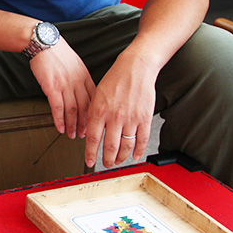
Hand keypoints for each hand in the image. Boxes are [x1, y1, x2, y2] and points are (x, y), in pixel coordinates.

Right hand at [29, 39, 96, 138]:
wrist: (44, 43)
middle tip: (84, 134)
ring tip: (72, 134)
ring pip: (72, 110)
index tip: (93, 124)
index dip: (93, 115)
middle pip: (84, 108)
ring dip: (73, 125)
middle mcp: (77, 82)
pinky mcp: (52, 87)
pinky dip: (59, 119)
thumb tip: (84, 92)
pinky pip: (57, 107)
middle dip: (85, 124)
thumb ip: (81, 78)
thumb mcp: (76, 64)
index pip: (93, 100)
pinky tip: (60, 127)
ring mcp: (65, 85)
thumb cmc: (57, 52)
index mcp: (85, 76)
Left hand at [84, 52, 156, 168]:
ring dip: (121, 158)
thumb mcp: (96, 94)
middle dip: (106, 160)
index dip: (90, 154)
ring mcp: (131, 119)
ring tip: (118, 161)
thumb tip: (87, 129)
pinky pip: (142, 140)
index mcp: (99, 111)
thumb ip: (92, 113)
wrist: (135, 68)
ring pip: (125, 147)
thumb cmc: (116, 79)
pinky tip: (135, 155)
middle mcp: (114, 117)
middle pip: (109, 147)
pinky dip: (139, 151)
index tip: (89, 162)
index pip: (92, 139)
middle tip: (105, 164)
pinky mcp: (145, 118)